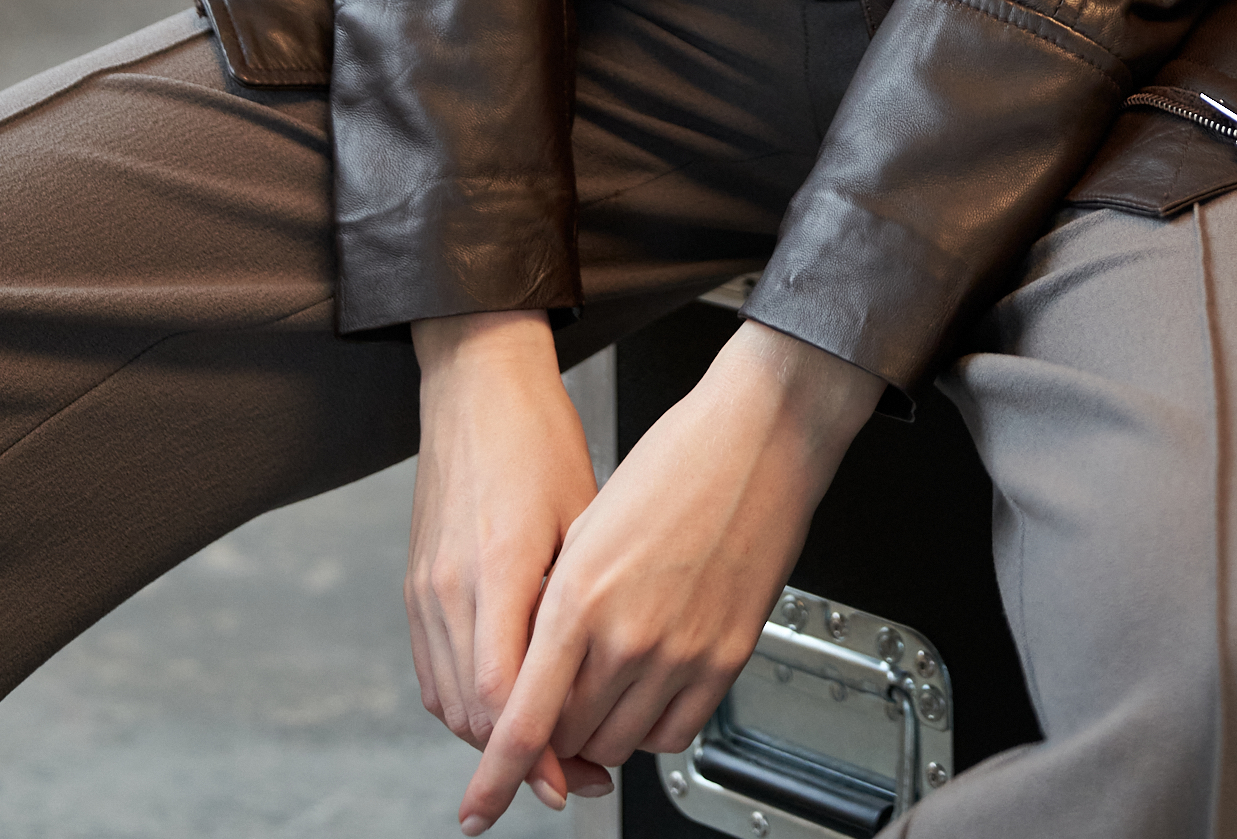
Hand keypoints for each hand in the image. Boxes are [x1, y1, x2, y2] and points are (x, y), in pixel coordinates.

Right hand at [406, 309, 608, 812]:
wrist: (479, 385)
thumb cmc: (540, 438)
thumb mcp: (586, 516)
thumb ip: (586, 603)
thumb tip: (606, 678)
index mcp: (500, 564)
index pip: (506, 695)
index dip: (538, 752)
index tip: (572, 784)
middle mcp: (452, 583)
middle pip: (474, 713)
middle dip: (523, 760)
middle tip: (577, 779)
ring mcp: (425, 586)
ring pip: (449, 702)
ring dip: (493, 738)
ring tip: (548, 752)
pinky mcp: (415, 584)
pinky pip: (432, 672)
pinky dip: (466, 705)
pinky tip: (505, 708)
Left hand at [455, 317, 882, 832]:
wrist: (759, 436)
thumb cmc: (673, 462)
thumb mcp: (588, 528)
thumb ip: (559, 607)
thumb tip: (542, 671)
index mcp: (579, 597)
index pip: (524, 721)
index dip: (495, 777)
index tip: (477, 807)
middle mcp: (627, 636)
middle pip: (568, 738)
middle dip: (554, 730)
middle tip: (560, 698)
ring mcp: (681, 653)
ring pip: (619, 743)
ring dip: (601, 728)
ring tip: (608, 677)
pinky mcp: (727, 658)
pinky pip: (674, 733)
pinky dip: (652, 725)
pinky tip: (650, 682)